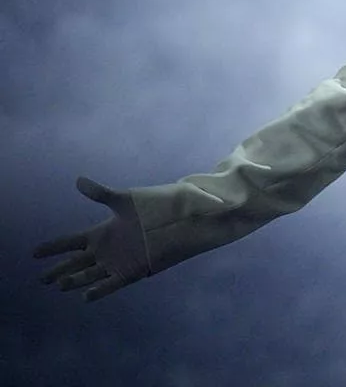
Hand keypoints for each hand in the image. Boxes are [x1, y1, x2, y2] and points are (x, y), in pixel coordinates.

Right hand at [33, 177, 150, 301]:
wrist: (181, 218)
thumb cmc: (153, 206)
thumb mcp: (124, 201)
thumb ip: (101, 194)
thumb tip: (78, 181)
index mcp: (100, 233)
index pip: (70, 242)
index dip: (53, 248)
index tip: (34, 253)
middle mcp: (105, 250)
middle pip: (75, 263)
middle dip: (58, 270)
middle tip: (42, 279)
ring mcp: (117, 262)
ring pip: (89, 274)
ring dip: (75, 280)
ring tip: (60, 285)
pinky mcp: (132, 272)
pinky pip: (112, 284)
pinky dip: (100, 290)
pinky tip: (86, 295)